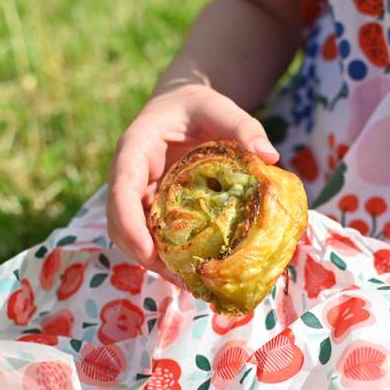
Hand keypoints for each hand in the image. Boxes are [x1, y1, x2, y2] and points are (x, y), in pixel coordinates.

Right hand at [107, 83, 278, 275]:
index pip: (120, 187)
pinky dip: (166, 252)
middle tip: (179, 278)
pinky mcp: (152, 204)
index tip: (147, 252)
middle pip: (119, 221)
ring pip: (132, 233)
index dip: (128, 223)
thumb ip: (242, 126)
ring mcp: (139, 192)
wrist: (184, 108)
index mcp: (136, 148)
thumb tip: (270, 156)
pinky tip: (192, 268)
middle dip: (142, 252)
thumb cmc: (198, 106)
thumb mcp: (220, 107)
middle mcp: (130, 175)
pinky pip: (151, 232)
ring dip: (154, 260)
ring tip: (189, 282)